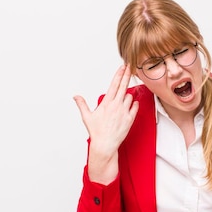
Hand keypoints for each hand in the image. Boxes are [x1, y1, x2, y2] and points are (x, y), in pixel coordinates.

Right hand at [74, 65, 138, 183]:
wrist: (105, 145)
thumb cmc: (96, 132)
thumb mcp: (87, 117)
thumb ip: (82, 104)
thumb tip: (76, 97)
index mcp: (106, 103)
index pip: (114, 84)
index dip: (119, 74)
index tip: (122, 67)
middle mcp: (116, 105)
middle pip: (123, 86)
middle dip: (127, 75)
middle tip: (130, 67)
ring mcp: (124, 112)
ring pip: (129, 97)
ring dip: (126, 96)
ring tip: (121, 102)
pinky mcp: (130, 119)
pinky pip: (135, 106)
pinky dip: (134, 104)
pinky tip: (131, 104)